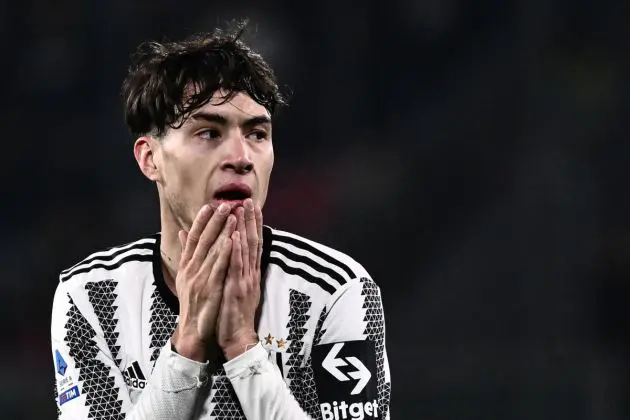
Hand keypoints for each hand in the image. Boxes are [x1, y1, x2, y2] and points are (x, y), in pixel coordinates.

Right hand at [171, 203, 236, 361]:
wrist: (192, 329)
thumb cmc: (192, 302)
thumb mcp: (185, 276)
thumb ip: (185, 254)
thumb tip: (181, 232)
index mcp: (186, 265)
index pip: (192, 238)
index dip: (201, 221)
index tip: (209, 205)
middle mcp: (191, 269)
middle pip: (203, 240)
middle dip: (214, 220)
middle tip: (225, 204)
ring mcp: (200, 278)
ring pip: (212, 250)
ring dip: (222, 231)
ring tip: (232, 215)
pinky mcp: (210, 288)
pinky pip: (219, 267)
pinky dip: (225, 253)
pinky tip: (232, 240)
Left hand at [216, 199, 263, 359]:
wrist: (237, 337)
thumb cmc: (233, 314)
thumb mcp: (234, 288)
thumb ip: (233, 270)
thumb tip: (231, 256)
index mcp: (250, 273)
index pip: (254, 244)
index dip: (254, 225)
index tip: (253, 207)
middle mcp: (250, 273)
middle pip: (253, 242)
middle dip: (251, 220)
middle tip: (250, 200)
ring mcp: (245, 280)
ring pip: (246, 250)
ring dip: (244, 228)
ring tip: (242, 210)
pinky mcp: (236, 289)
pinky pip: (236, 267)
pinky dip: (235, 251)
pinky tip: (233, 236)